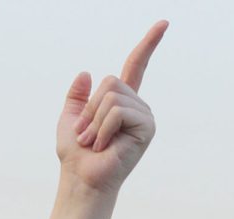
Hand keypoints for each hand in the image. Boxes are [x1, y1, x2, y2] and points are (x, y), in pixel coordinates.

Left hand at [58, 21, 166, 193]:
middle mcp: (137, 106)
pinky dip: (103, 128)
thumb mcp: (70, 119)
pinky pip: (118, 112)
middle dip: (90, 109)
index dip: (148, 44)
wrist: (81, 180)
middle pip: (111, 82)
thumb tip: (86, 72)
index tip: (163, 23)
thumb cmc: (75, 155)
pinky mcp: (147, 128)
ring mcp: (144, 116)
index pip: (136, 66)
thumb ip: (77, 96)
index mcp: (121, 102)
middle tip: (85, 135)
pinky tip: (103, 146)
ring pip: (112, 97)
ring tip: (93, 143)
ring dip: (94, 122)